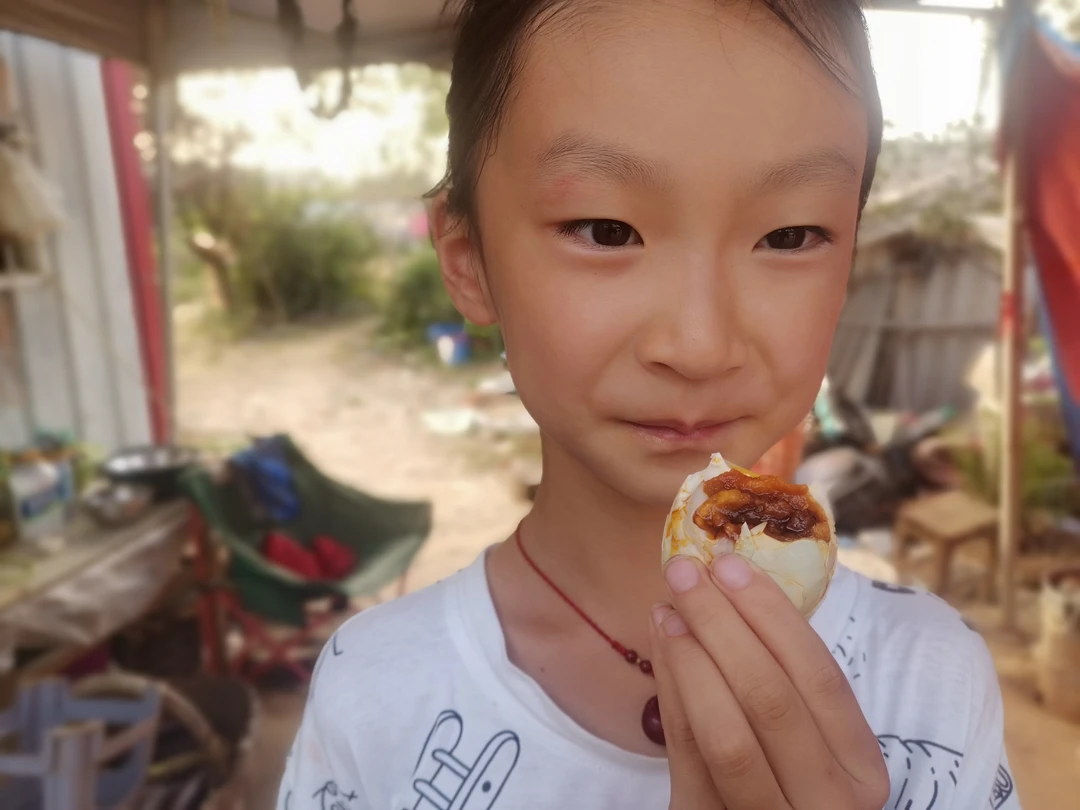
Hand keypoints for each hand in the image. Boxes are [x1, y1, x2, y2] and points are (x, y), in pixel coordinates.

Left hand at [650, 554, 888, 809]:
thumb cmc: (785, 778)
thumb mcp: (808, 740)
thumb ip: (787, 680)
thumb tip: (730, 585)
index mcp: (861, 769)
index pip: (822, 678)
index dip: (773, 615)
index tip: (730, 565)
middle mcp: (828, 803)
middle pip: (771, 698)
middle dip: (722, 623)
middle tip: (684, 571)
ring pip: (728, 733)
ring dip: (691, 657)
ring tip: (667, 607)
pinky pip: (687, 754)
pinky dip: (671, 693)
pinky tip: (661, 648)